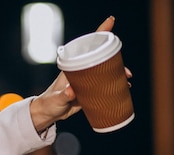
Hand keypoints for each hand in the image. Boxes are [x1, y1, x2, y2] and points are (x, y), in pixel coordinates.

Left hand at [29, 16, 131, 131]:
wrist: (48, 113)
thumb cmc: (49, 103)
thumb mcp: (57, 99)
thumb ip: (64, 95)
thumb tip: (71, 91)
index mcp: (73, 66)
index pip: (87, 45)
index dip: (100, 33)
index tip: (110, 22)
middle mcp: (81, 70)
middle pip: (101, 59)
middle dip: (116, 61)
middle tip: (126, 72)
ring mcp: (85, 80)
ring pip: (104, 72)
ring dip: (117, 75)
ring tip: (126, 82)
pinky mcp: (88, 91)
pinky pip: (103, 85)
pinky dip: (113, 86)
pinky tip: (122, 89)